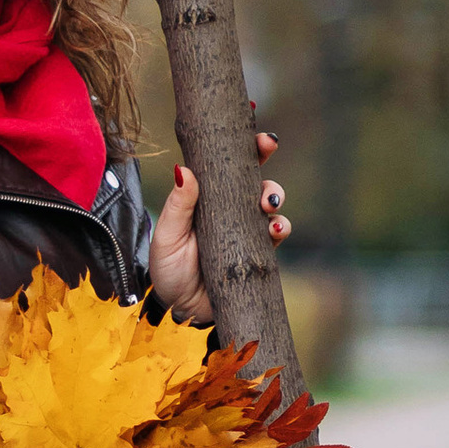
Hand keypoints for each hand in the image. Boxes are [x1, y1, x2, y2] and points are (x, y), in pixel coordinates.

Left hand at [150, 132, 290, 321]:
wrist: (179, 311)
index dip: (247, 148)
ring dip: (275, 199)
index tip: (257, 136)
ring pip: (271, 206)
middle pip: (256, 181)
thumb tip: (184, 169)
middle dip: (266, 169)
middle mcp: (230, 210)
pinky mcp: (259, 254)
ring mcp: (247, 231)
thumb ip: (178, 205)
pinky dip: (281, 228)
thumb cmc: (168, 269)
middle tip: (265, 165)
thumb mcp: (167, 235)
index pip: (229, 167)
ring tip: (268, 204)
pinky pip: (276, 236)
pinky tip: (274, 230)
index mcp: (208, 198)